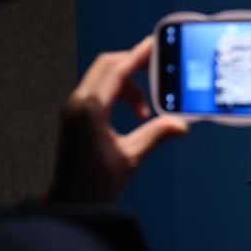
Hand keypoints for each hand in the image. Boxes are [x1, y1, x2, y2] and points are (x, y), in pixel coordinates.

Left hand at [48, 36, 187, 203]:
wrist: (69, 206)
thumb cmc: (93, 187)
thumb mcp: (131, 158)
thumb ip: (156, 135)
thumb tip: (181, 124)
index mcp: (90, 110)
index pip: (116, 70)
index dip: (138, 55)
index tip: (157, 45)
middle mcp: (78, 104)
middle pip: (107, 66)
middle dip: (134, 65)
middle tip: (159, 69)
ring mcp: (74, 110)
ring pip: (103, 78)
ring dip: (128, 85)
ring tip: (146, 110)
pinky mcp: (75, 117)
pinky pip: (99, 92)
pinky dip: (119, 95)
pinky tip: (135, 114)